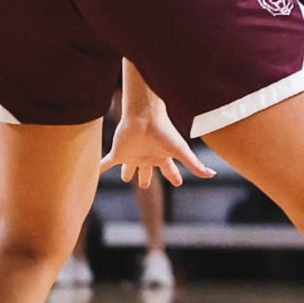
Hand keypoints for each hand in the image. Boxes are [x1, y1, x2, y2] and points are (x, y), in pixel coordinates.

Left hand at [100, 112, 215, 189]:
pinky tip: (91, 171)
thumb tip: (212, 175)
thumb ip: (194, 164)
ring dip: (126, 172)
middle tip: (144, 185)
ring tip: (124, 177)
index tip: (179, 183)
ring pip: (129, 167)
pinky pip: (106, 163)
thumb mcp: (180, 151)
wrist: (144, 116)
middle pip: (147, 171)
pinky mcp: (118, 152)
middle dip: (146, 178)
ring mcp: (132, 155)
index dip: (174, 177)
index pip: (170, 171)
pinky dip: (99, 168)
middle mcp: (147, 157)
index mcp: (162, 157)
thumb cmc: (164, 132)